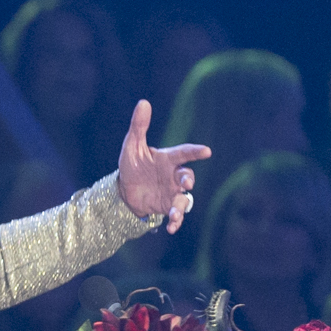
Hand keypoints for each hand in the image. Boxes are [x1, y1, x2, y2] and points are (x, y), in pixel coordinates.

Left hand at [112, 100, 208, 234]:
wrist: (124, 190)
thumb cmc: (132, 165)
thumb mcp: (132, 146)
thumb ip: (139, 126)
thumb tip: (143, 102)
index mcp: (167, 159)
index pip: (183, 153)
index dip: (195, 152)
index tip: (206, 151)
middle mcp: (173, 175)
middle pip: (187, 176)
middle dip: (188, 180)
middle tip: (185, 183)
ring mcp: (172, 192)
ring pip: (184, 198)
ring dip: (182, 206)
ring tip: (175, 213)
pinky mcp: (167, 206)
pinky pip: (176, 215)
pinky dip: (175, 221)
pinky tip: (170, 227)